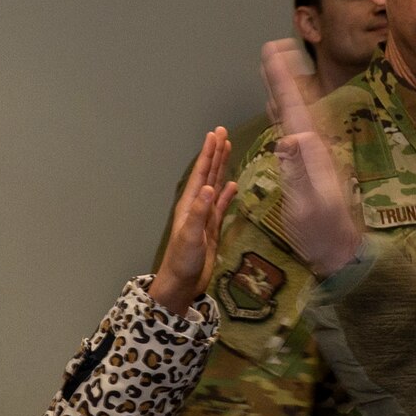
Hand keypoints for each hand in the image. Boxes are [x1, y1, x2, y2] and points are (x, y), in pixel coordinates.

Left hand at [151, 127, 238, 315]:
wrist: (183, 283)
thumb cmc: (183, 261)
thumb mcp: (192, 236)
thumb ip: (201, 211)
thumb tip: (211, 187)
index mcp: (190, 204)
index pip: (201, 173)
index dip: (209, 153)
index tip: (215, 134)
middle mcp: (196, 206)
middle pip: (208, 174)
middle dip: (215, 153)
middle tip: (222, 132)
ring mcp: (204, 217)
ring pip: (215, 186)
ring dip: (221, 168)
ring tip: (227, 150)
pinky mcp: (211, 229)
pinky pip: (221, 206)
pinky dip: (227, 194)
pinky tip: (232, 185)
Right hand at [263, 39, 363, 275]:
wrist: (341, 252)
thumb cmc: (322, 234)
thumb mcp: (308, 205)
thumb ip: (299, 171)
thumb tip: (291, 137)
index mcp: (312, 152)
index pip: (294, 108)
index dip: (282, 79)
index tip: (274, 52)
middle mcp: (315, 149)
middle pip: (298, 104)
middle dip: (286, 75)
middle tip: (276, 46)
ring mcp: (314, 157)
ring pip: (297, 115)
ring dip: (286, 90)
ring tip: (276, 67)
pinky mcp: (311, 167)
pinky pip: (295, 131)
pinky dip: (286, 114)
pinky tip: (279, 111)